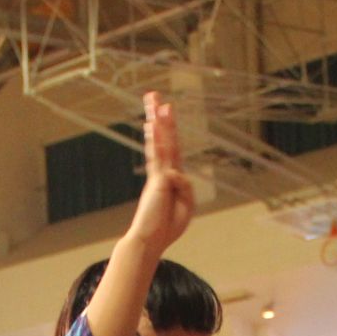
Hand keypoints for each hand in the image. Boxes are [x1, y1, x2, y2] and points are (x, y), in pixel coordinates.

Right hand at [122, 92, 195, 256]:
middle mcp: (163, 172)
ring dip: (157, 120)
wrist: (149, 240)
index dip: (168, 130)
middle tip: (154, 95)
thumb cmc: (166, 228)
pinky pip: (161, 157)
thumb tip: (175, 172)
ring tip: (154, 99)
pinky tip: (153, 124)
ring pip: (161, 142)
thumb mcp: (187, 206)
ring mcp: (159, 174)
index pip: (171, 149)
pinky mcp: (157, 180)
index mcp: (169, 179)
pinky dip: (158, 140)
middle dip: (159, 117)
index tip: (162, 112)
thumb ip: (185, 186)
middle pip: (164, 139)